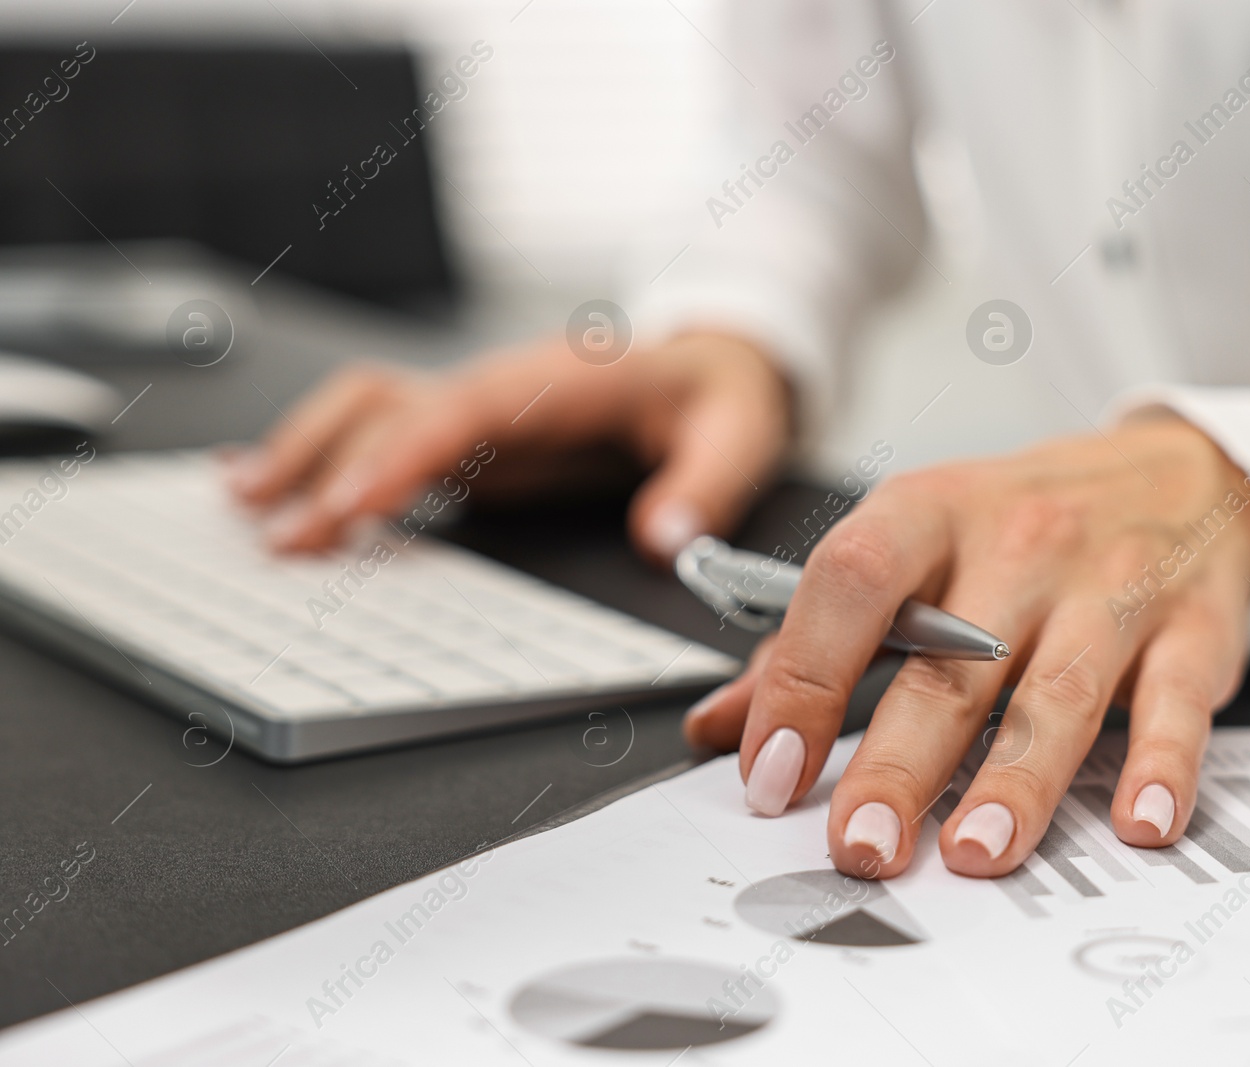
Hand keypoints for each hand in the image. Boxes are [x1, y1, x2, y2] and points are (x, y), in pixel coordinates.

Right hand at [228, 332, 791, 563]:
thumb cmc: (721, 395)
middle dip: (331, 466)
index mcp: (558, 381)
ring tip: (242, 499)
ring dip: (306, 448)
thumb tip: (665, 539)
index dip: (402, 456)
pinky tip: (276, 486)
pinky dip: (325, 456)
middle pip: (393, 407)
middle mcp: (502, 388)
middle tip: (284, 536)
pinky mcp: (472, 433)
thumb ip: (705, 485)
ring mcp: (479, 408)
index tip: (351, 504)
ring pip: (369, 408)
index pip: (463, 413)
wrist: (714, 362)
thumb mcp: (740, 436)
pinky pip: (383, 434)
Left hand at [683, 415, 1249, 877]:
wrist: (1182, 470)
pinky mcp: (1192, 628)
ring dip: (1016, 780)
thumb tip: (719, 724)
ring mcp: (1111, 585)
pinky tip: (1137, 823)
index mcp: (929, 514)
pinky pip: (1177, 702)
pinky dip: (1160, 766)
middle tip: (863, 843)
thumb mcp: (912, 541)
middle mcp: (1019, 544)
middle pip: (951, 663)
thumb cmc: (1024, 520)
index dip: (802, 677)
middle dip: (900, 762)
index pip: (851, 583)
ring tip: (975, 850)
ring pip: (1057, 692)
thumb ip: (811, 634)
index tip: (770, 770)